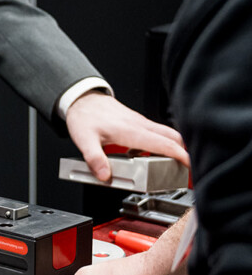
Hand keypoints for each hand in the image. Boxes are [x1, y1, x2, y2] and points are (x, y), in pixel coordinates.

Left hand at [64, 92, 188, 181]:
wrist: (82, 98)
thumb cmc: (84, 116)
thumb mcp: (84, 139)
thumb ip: (94, 159)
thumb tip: (105, 176)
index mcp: (132, 131)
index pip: (165, 144)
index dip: (182, 156)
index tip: (191, 167)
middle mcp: (140, 125)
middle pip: (173, 137)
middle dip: (184, 152)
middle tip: (186, 169)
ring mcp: (140, 122)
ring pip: (166, 134)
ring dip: (173, 148)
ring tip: (170, 166)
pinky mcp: (137, 122)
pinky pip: (156, 133)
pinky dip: (161, 144)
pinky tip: (148, 155)